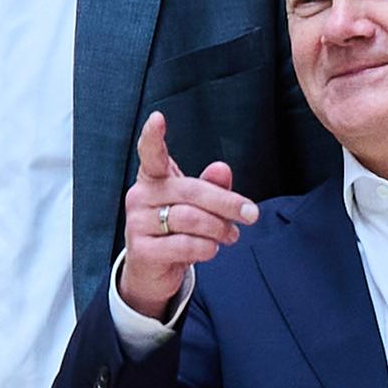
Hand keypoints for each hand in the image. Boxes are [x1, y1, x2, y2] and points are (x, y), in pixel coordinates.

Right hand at [119, 111, 255, 319]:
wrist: (153, 270)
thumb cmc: (176, 229)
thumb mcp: (197, 204)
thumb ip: (211, 186)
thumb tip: (222, 168)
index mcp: (153, 178)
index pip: (150, 153)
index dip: (152, 136)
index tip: (158, 118)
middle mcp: (140, 196)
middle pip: (191, 191)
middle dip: (227, 203)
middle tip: (250, 214)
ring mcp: (137, 223)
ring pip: (190, 219)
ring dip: (220, 229)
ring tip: (231, 235)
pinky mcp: (142, 250)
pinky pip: (185, 245)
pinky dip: (206, 248)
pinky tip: (211, 249)